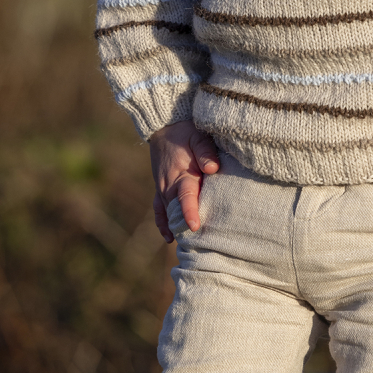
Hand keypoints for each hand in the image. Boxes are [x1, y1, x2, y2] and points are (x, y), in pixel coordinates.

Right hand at [149, 120, 219, 241]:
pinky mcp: (161, 189)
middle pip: (177, 212)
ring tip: (190, 247)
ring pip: (169, 214)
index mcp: (181, 174)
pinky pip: (159, 209)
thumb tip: (213, 169)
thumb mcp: (198, 136)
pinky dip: (163, 223)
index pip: (185, 197)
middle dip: (186, 228)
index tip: (195, 225)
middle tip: (201, 247)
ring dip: (178, 228)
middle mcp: (169, 186)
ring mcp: (163, 189)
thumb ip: (206, 152)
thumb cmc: (186, 131)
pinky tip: (169, 238)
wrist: (165, 125)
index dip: (190, 211)